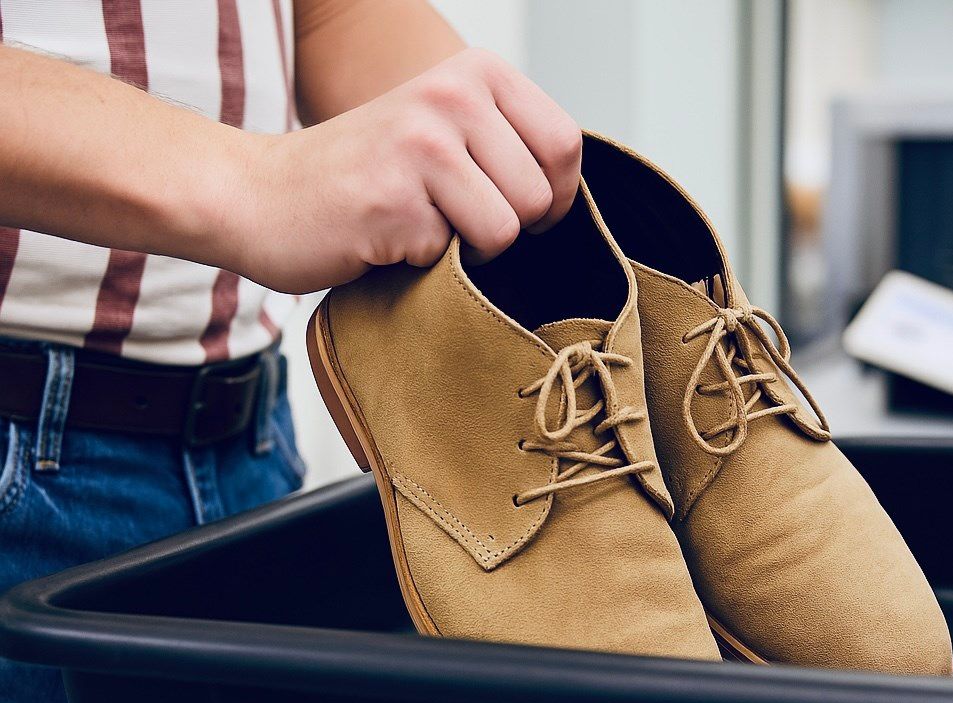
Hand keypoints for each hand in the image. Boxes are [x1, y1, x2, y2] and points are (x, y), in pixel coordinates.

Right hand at [228, 48, 580, 293]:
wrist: (257, 195)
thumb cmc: (365, 175)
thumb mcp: (448, 130)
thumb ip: (510, 142)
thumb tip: (579, 189)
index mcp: (475, 72)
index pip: (566, 145)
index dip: (554, 195)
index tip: (513, 205)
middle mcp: (451, 95)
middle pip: (542, 197)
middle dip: (507, 228)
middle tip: (450, 217)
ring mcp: (420, 144)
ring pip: (506, 231)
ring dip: (467, 249)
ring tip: (419, 224)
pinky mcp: (393, 199)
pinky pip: (451, 256)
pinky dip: (422, 263)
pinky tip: (384, 236)